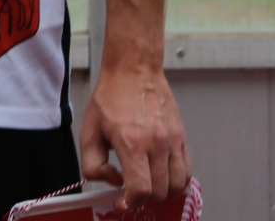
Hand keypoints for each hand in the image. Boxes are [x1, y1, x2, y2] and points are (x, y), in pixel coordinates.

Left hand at [78, 63, 189, 209]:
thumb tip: (113, 181)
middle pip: (160, 191)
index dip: (132, 203)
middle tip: (132, 191)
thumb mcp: (88, 131)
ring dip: (162, 193)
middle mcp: (156, 143)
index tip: (122, 203)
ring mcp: (172, 140)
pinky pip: (187, 171)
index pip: (141, 189)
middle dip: (145, 198)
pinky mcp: (181, 137)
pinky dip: (176, 182)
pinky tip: (161, 176)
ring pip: (177, 185)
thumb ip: (92, 164)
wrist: (134, 70)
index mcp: (131, 142)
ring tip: (148, 185)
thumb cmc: (110, 98)